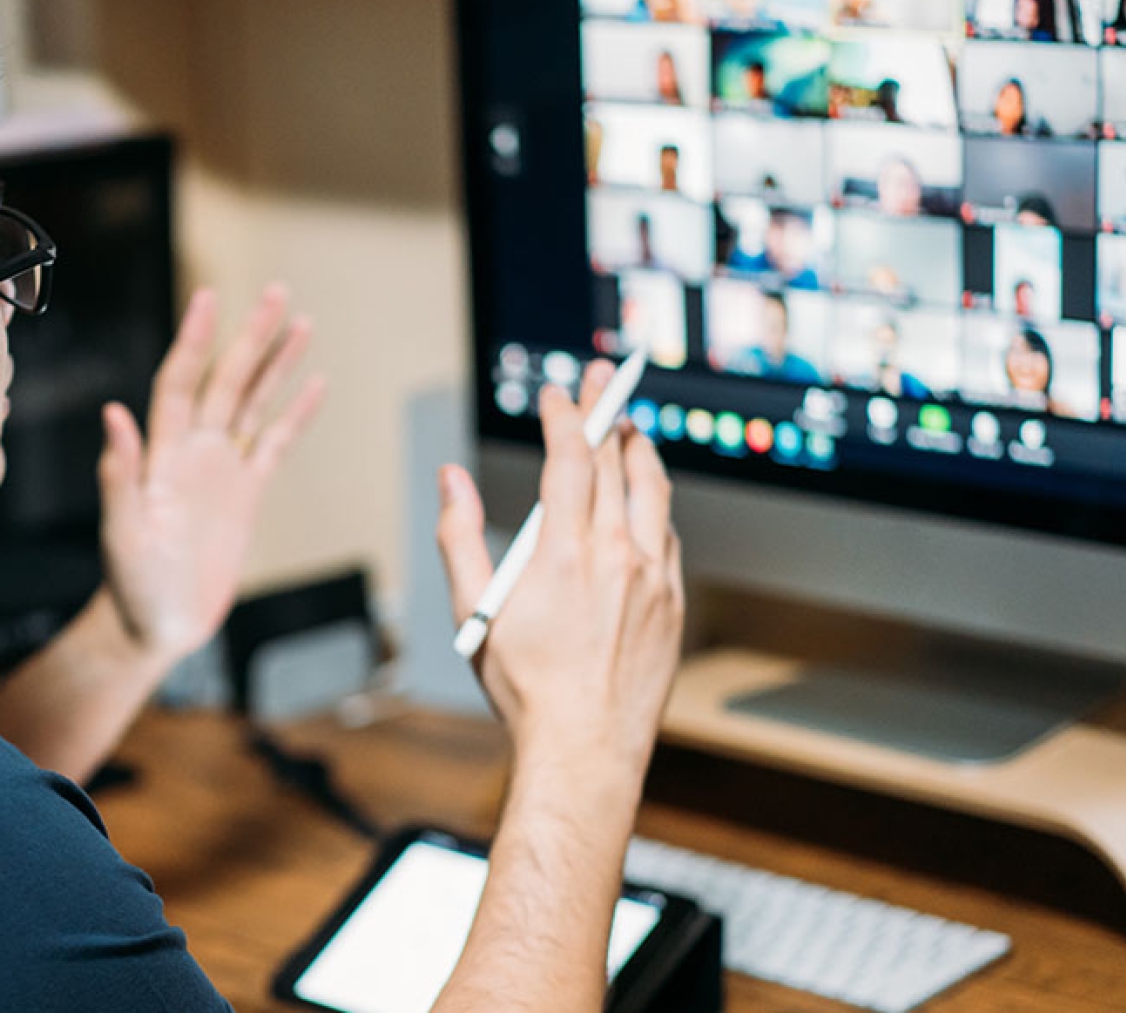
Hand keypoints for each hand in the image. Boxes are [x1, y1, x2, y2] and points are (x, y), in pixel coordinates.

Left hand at [97, 285, 326, 661]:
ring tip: (302, 322)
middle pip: (227, 380)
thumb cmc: (130, 585)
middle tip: (278, 291)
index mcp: (162, 455)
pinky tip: (314, 384)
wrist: (156, 624)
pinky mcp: (245, 494)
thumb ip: (120, 474)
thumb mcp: (121, 533)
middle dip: (251, 336)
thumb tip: (114, 414)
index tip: (210, 298)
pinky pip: (275, 444)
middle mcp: (193, 451)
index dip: (196, 341)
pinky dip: (296, 414)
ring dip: (276, 363)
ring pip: (254, 403)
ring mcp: (221, 469)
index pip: (180, 382)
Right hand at [434, 360, 683, 777]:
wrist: (585, 747)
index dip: (564, 417)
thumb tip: (451, 479)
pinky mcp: (674, 603)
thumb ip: (459, 536)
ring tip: (629, 426)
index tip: (556, 393)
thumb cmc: (524, 686)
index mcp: (563, 553)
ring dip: (640, 450)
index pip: (569, 459)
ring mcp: (653, 578)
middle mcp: (617, 556)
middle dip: (606, 411)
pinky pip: (669, 537)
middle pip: (616, 461)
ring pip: (654, 492)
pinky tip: (645, 502)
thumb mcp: (474, 610)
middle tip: (603, 377)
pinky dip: (655, 507)